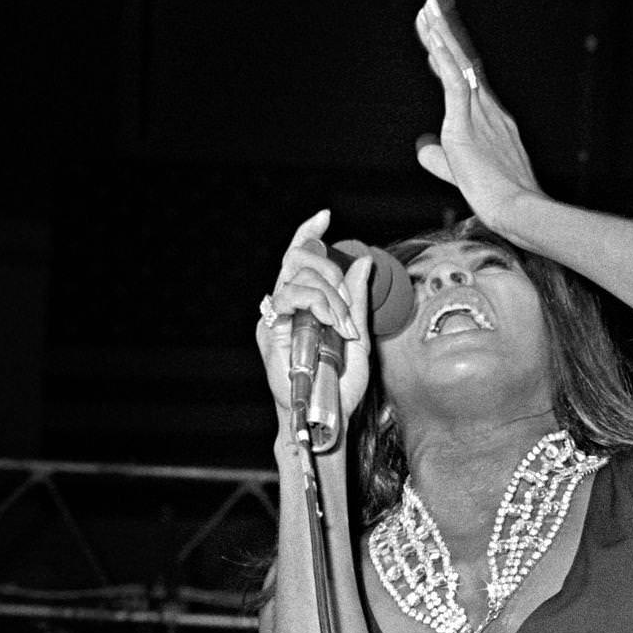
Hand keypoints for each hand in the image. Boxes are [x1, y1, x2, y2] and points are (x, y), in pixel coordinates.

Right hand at [257, 209, 372, 427]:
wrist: (329, 415)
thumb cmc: (341, 384)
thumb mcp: (359, 337)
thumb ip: (358, 300)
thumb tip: (362, 261)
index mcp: (308, 304)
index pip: (301, 258)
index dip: (308, 233)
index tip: (324, 216)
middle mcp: (289, 306)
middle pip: (300, 260)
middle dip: (331, 274)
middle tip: (348, 308)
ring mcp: (277, 317)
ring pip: (298, 277)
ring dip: (329, 295)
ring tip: (341, 326)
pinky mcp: (269, 330)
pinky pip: (289, 297)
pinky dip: (315, 303)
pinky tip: (329, 323)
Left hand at [413, 0, 540, 229]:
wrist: (516, 209)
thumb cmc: (498, 200)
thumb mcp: (459, 174)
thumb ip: (439, 158)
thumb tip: (422, 145)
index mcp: (492, 122)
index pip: (467, 82)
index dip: (452, 58)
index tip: (438, 39)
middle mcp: (489, 111)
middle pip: (463, 65)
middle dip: (446, 36)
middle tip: (431, 9)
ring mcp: (481, 115)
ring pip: (458, 67)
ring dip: (442, 37)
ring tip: (427, 10)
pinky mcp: (467, 125)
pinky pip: (454, 83)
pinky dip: (443, 59)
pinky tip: (433, 39)